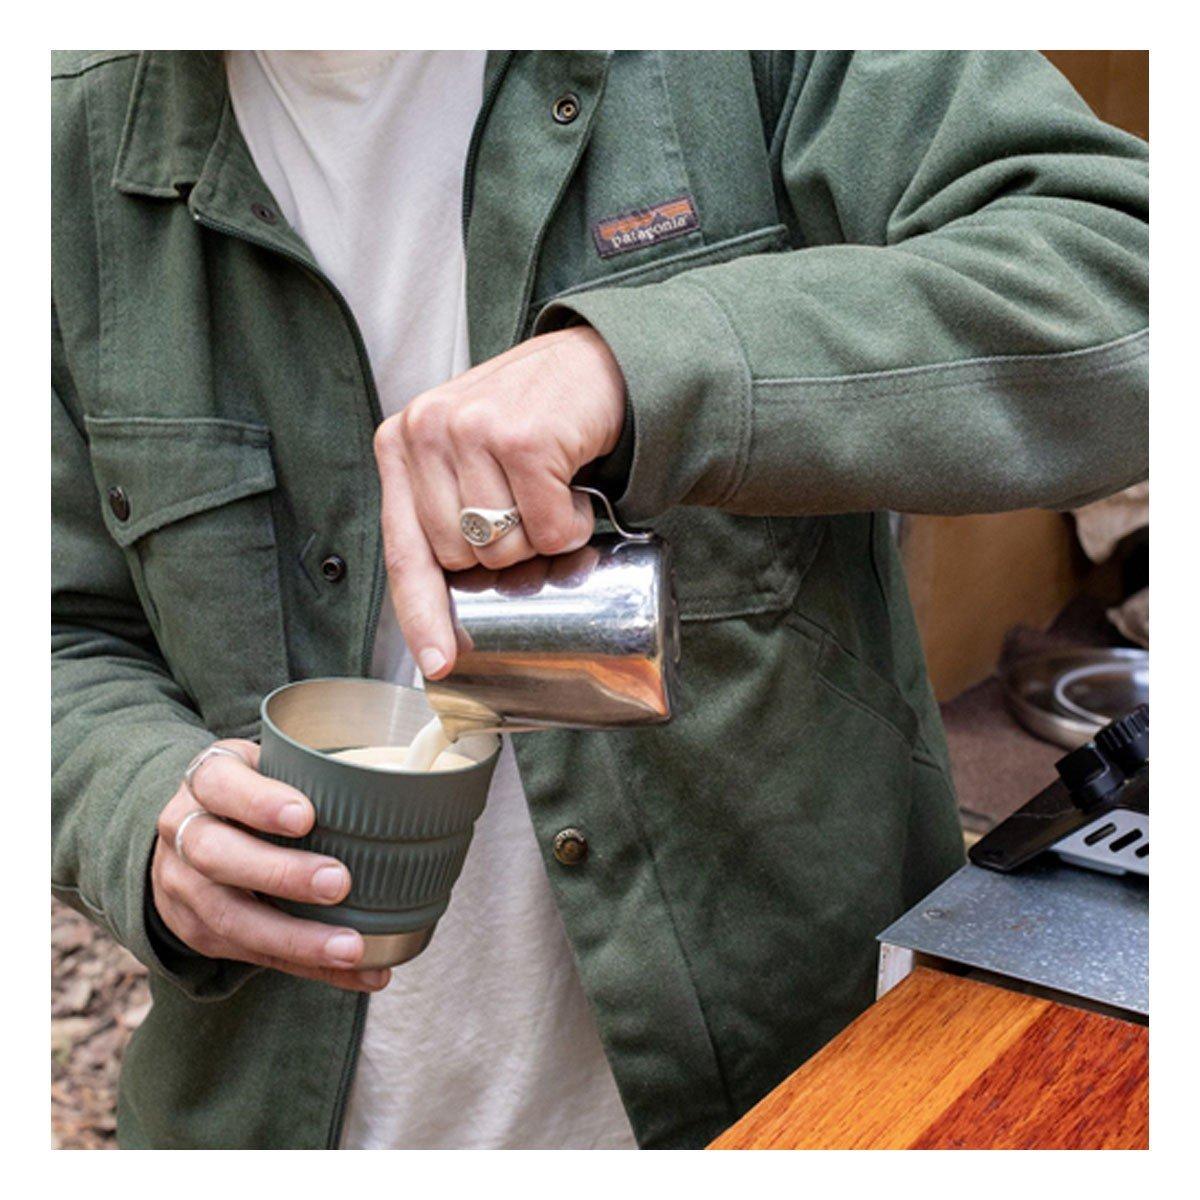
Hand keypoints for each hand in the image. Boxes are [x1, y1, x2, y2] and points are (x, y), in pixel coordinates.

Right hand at [151, 740, 389, 992]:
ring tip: (351, 947)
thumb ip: (309, 774)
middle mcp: (184, 833)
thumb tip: (394, 790)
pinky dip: (311, 968)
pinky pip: (255, 956)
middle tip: (338, 882)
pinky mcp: (200, 933)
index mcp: (205, 781)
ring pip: (231, 918)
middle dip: (280, 874)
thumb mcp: (267, 765)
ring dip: (296, 938)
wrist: (191, 831)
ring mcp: (184, 888)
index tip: (305, 816)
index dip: (259, 802)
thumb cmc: (252, 792)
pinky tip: (358, 972)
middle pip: (217, 856)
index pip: (220, 784)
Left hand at [373, 326, 626, 678]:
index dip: (421, 615)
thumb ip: (441, 505)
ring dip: (541, 537)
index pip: (403, 550)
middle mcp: (426, 432)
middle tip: (523, 508)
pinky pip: (550, 531)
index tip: (438, 662)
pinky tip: (569, 484)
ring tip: (545, 491)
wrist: (593, 364)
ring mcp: (472, 431)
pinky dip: (572, 524)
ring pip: (505, 550)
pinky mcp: (522, 439)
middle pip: (461, 558)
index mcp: (400, 443)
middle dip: (503, 552)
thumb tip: (445, 606)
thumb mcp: (466, 454)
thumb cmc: (530, 419)